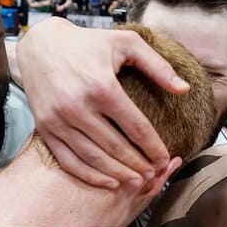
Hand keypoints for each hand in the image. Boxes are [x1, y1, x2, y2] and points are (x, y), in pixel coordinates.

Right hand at [16, 18, 189, 187]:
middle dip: (138, 165)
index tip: (165, 159)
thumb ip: (158, 66)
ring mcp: (58, 119)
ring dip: (117, 174)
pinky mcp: (45, 127)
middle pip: (116, 147)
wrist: (41, 43)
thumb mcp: (127, 44)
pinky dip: (89, 176)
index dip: (153, 147)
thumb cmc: (88, 43)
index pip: (136, 127)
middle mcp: (78, 105)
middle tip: (154, 175)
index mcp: (102, 86)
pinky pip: (68, 160)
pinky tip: (108, 183)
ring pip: (93, 158)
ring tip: (136, 182)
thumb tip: (185, 90)